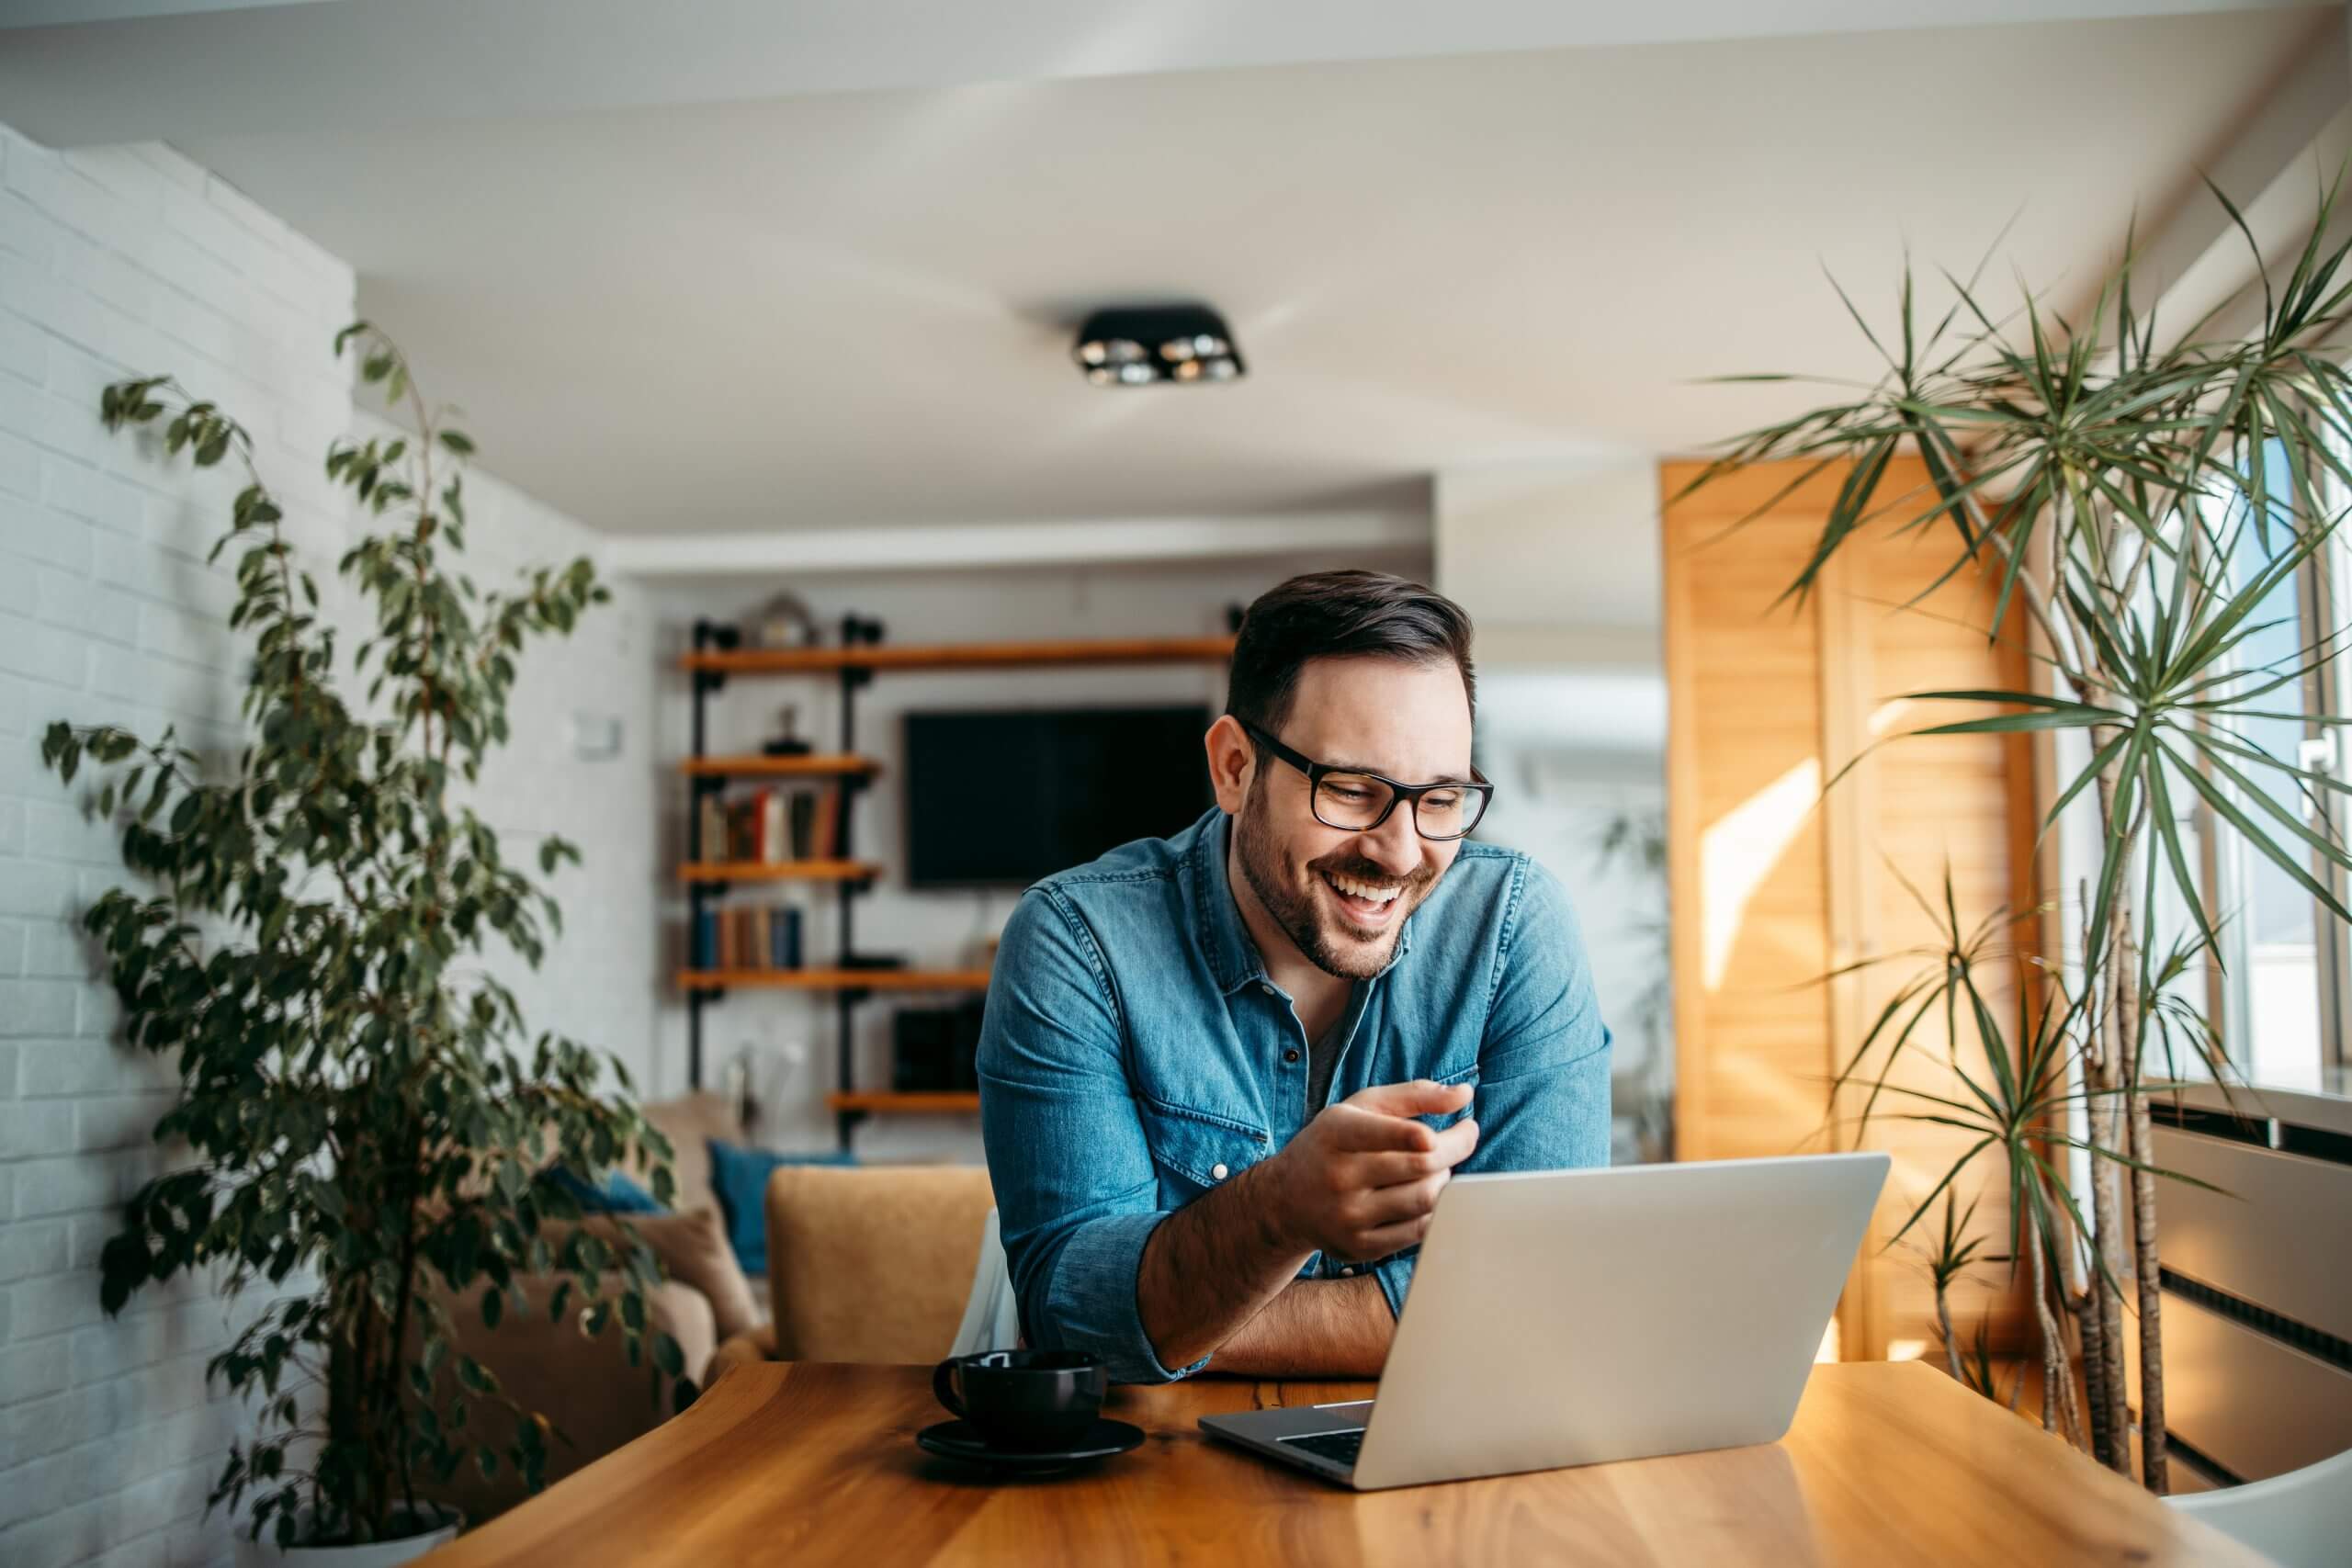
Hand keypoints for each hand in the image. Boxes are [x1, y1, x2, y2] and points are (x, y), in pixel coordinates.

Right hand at [1260, 1080, 1478, 1262]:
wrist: (1285, 1201)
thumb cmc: (1333, 1145)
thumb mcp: (1360, 1108)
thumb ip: (1413, 1095)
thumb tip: (1465, 1095)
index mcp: (1336, 1133)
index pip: (1385, 1134)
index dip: (1421, 1134)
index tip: (1456, 1128)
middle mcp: (1338, 1177)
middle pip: (1418, 1166)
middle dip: (1455, 1149)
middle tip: (1465, 1136)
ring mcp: (1348, 1217)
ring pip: (1424, 1199)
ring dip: (1446, 1179)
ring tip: (1441, 1166)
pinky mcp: (1360, 1247)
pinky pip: (1418, 1232)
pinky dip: (1436, 1211)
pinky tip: (1432, 1194)